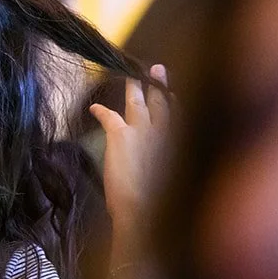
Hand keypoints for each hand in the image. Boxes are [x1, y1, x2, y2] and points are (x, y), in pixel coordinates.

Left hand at [89, 64, 170, 248]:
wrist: (145, 210)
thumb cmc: (164, 206)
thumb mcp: (180, 184)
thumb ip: (176, 170)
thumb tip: (173, 172)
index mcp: (183, 144)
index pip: (182, 117)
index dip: (177, 103)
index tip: (176, 94)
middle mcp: (167, 133)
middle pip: (163, 102)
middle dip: (160, 85)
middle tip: (159, 68)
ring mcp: (144, 131)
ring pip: (138, 103)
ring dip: (134, 88)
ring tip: (132, 75)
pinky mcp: (121, 134)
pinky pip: (109, 116)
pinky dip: (101, 111)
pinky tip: (94, 107)